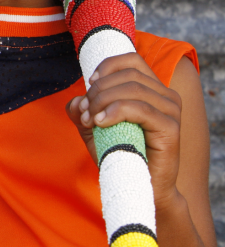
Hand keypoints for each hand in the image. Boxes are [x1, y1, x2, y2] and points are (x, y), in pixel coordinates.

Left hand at [65, 52, 182, 205]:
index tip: (89, 84)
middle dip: (98, 90)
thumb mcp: (93, 127)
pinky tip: (100, 122)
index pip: (131, 60)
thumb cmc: (119, 153)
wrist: (139, 185)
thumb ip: (82, 110)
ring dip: (103, 101)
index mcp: (151, 89)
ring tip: (90, 120)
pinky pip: (139, 108)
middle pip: (127, 74)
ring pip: (132, 88)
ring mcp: (170, 111)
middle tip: (85, 111)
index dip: (106, 67)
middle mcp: (165, 96)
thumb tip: (76, 101)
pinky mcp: (170, 128)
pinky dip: (114, 111)